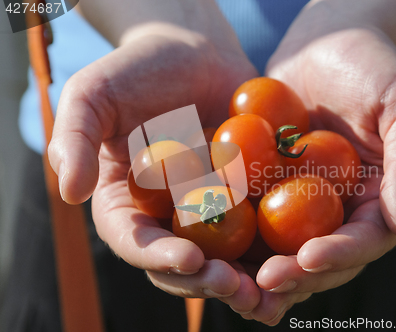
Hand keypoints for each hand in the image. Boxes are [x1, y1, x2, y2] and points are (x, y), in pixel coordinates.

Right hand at [48, 8, 259, 299]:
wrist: (194, 53)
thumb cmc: (139, 69)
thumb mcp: (95, 93)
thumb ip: (75, 138)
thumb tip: (70, 194)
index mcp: (125, 203)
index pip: (134, 241)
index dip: (158, 256)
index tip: (190, 258)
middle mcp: (164, 217)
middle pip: (180, 263)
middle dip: (207, 281)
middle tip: (238, 287)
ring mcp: (206, 211)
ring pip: (223, 258)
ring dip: (247, 280)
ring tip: (273, 290)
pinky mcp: (243, 199)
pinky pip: (259, 229)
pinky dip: (275, 249)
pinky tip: (300, 258)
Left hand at [234, 1, 395, 324]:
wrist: (324, 41)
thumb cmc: (373, 65)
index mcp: (379, 198)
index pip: (366, 239)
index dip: (341, 255)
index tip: (309, 258)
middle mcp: (342, 207)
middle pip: (322, 255)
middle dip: (296, 273)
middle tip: (264, 281)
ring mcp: (304, 199)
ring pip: (285, 246)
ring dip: (262, 267)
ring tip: (234, 280)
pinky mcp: (270, 185)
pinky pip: (254, 213)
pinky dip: (237, 232)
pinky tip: (213, 244)